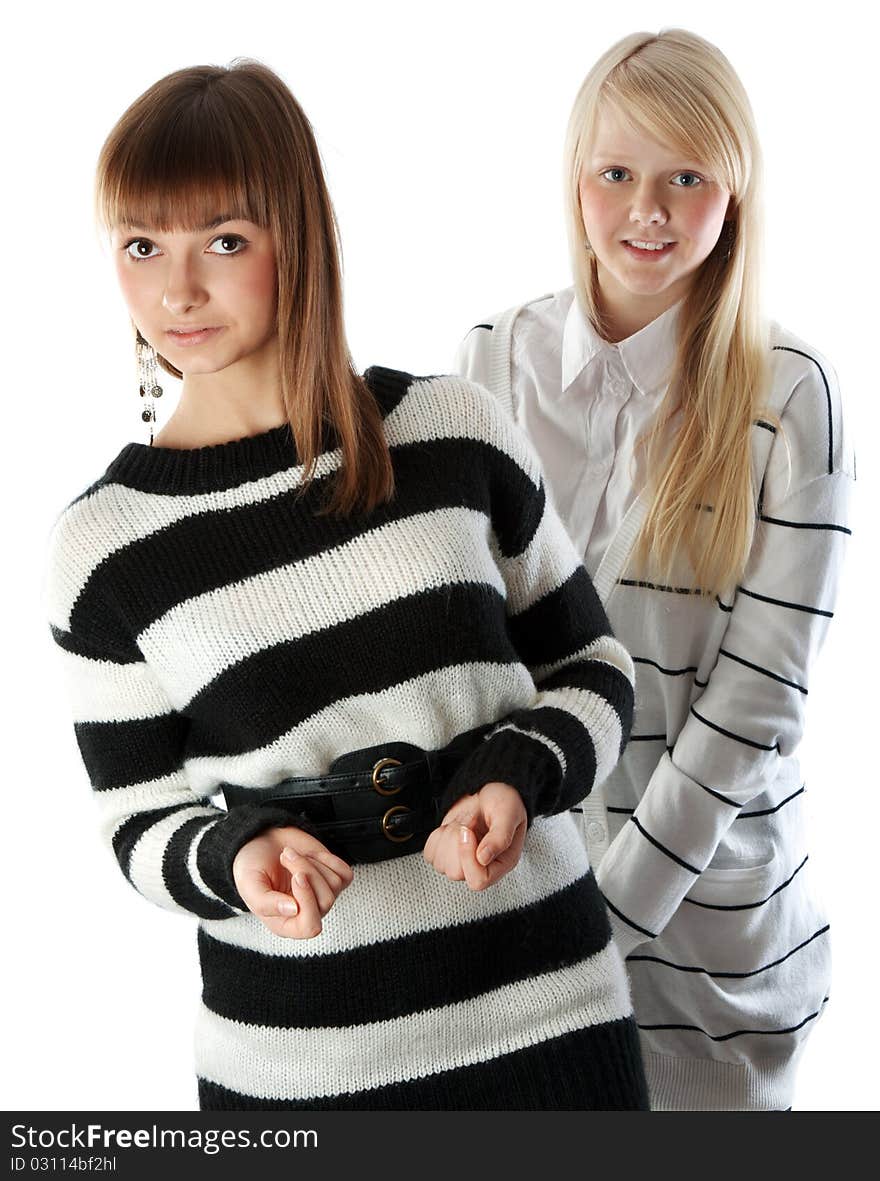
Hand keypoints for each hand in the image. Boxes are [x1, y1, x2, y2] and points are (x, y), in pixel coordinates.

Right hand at [232, 825, 352, 938]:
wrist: (261, 841)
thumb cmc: (252, 867)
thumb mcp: (250, 885)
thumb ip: (266, 903)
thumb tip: (294, 910)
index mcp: (285, 923)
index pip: (310, 927)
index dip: (307, 901)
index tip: (297, 876)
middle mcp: (306, 913)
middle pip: (325, 901)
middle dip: (306, 871)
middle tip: (285, 856)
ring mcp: (321, 896)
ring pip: (334, 885)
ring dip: (311, 863)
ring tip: (291, 855)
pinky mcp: (332, 878)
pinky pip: (345, 874)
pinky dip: (329, 859)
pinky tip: (310, 856)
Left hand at [423, 781, 526, 890]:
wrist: (488, 789)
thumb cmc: (503, 801)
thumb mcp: (508, 814)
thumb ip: (500, 837)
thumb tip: (483, 858)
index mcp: (502, 863)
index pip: (478, 881)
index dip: (468, 858)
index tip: (467, 832)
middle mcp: (482, 865)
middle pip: (456, 873)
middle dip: (456, 843)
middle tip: (467, 824)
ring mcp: (463, 860)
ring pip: (441, 864)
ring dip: (447, 837)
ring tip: (463, 823)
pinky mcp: (447, 852)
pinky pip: (430, 855)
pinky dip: (437, 837)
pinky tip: (452, 827)